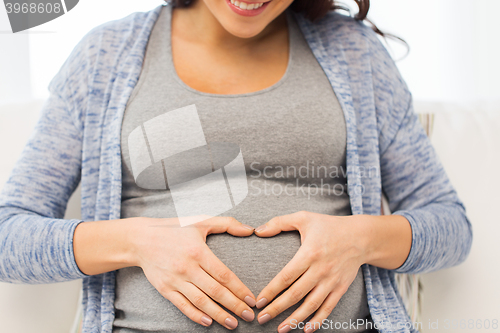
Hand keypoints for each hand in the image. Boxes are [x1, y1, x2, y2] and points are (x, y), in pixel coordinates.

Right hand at [129, 216, 256, 329]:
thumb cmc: (174, 229)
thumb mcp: (200, 221)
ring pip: (201, 302)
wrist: (140, 239)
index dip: (239, 289)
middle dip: (234, 305)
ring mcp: (175, 280)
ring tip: (233, 323)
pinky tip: (208, 322)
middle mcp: (187, 267)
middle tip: (249, 316)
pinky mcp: (165, 289)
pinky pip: (183, 306)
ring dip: (218, 315)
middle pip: (215, 291)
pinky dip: (196, 315)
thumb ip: (227, 224)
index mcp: (198, 251)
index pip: (223, 275)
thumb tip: (249, 229)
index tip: (252, 299)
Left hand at [253, 211, 366, 332]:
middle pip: (295, 294)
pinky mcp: (340, 288)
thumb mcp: (304, 217)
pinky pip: (328, 308)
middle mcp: (320, 270)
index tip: (259, 301)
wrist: (361, 237)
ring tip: (280, 329)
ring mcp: (331, 281)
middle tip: (262, 318)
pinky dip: (317, 320)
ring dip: (295, 319)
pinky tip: (306, 329)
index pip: (286, 277)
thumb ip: (279, 222)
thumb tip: (257, 231)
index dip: (271, 291)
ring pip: (311, 305)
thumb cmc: (329, 226)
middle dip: (277, 309)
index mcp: (309, 253)